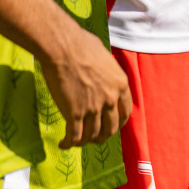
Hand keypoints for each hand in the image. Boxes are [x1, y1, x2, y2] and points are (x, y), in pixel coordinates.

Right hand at [36, 23, 132, 147]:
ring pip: (93, 135)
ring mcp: (93, 108)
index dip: (118, 122)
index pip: (125, 111)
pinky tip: (63, 144)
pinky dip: (69, 143)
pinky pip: (75, 136)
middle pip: (111, 128)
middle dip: (103, 136)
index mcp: (120, 84)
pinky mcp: (75, 114)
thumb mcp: (105, 57)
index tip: (112, 125)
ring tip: (78, 142)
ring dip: (86, 141)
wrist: (63, 47)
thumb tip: (103, 72)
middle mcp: (110, 99)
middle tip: (95, 138)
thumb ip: (108, 71)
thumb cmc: (81, 44)